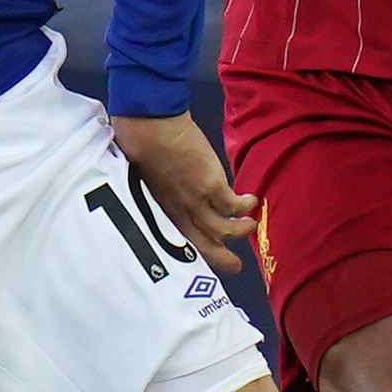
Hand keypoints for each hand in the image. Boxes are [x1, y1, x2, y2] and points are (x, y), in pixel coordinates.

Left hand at [106, 110, 255, 274]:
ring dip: (240, 230)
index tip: (205, 259)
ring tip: (251, 225)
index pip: (178, 240)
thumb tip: (165, 190)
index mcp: (160, 210)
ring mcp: (195, 200)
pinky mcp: (210, 185)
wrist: (149, 124)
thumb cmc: (139, 144)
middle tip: (235, 266)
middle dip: (221, 258)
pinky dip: (245, 206)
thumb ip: (158, 190)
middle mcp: (177, 211)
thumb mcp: (143, 177)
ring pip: (222, 230)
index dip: (193, 253)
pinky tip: (252, 201)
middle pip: (202, 244)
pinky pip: (233, 206)